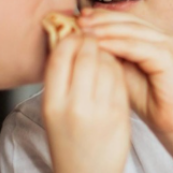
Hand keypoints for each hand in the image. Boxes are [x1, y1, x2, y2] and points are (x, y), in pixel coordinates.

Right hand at [42, 33, 130, 172]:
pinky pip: (120, 78)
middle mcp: (75, 106)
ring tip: (102, 52)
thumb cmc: (68, 139)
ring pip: (106, 63)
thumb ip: (59, 78)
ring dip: (106, 51)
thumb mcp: (52, 110)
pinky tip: (113, 68)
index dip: (69, 38)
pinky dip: (117, 67)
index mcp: (52, 103)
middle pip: (86, 54)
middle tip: (92, 36)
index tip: (74, 33)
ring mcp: (100, 111)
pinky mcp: (120, 115)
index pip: (60, 55)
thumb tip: (67, 38)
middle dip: (91, 40)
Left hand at [79, 9, 172, 139]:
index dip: (100, 16)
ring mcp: (169, 45)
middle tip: (78, 20)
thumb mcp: (122, 72)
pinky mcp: (169, 58)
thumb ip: (109, 54)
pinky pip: (138, 47)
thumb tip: (83, 39)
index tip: (77, 17)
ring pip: (132, 30)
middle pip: (128, 20)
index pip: (124, 19)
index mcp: (153, 37)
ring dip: (106, 29)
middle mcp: (163, 37)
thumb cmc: (148, 101)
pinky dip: (117, 44)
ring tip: (84, 31)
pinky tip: (99, 45)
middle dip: (101, 19)